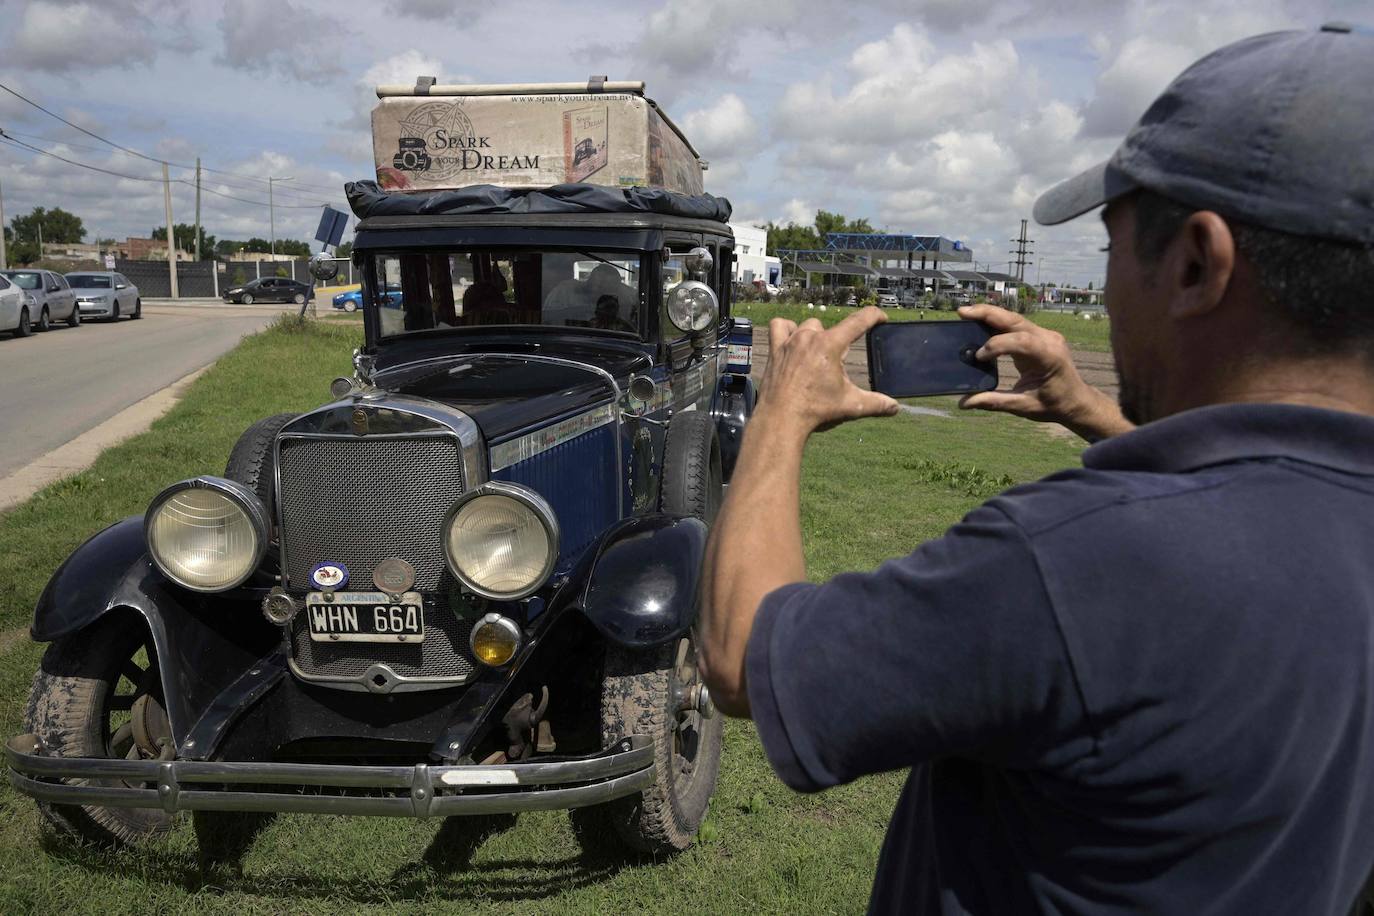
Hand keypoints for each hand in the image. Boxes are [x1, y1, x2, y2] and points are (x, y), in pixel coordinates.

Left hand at [759, 306, 899, 435]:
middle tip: (837, 363)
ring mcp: (790, 341)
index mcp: (830, 345)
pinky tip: (792, 340)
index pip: (859, 321)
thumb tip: (895, 408)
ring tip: (817, 354)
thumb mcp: (851, 405)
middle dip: (838, 342)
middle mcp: (810, 337)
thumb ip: (876, 404)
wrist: (781, 419)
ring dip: (815, 335)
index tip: (881, 318)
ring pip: (807, 326)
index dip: (874, 316)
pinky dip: (787, 329)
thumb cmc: (815, 410)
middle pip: (831, 328)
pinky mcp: (775, 350)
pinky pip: (779, 326)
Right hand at [956, 303, 1132, 441]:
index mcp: (1049, 357)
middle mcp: (1048, 340)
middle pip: (1015, 320)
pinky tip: (980, 323)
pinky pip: (1016, 325)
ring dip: (990, 315)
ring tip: (966, 314)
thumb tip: (963, 402)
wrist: (1076, 400)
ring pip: (1014, 319)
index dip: (997, 345)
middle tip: (962, 313)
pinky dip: (997, 323)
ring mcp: (1045, 335)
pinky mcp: (1039, 335)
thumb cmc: (1053, 405)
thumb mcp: (1023, 407)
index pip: (1021, 341)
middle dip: (988, 314)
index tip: (978, 358)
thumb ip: (993, 402)